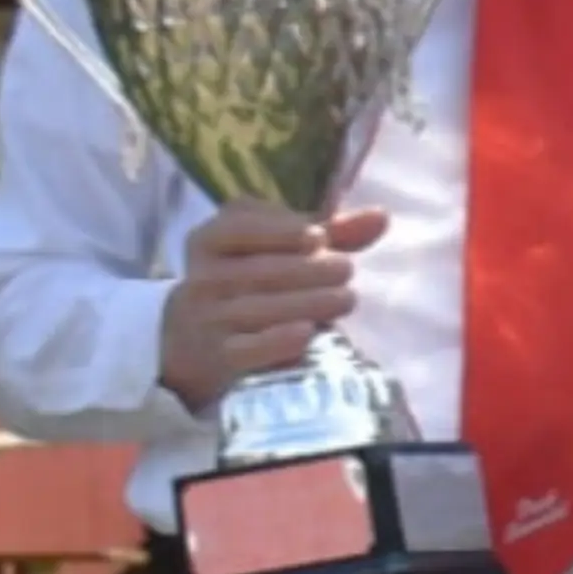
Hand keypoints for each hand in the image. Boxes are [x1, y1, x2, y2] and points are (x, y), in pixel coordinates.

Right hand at [160, 205, 384, 408]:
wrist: (191, 341)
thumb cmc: (248, 282)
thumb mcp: (277, 249)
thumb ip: (329, 232)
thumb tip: (381, 216)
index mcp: (211, 239)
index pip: (240, 226)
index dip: (281, 230)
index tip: (318, 237)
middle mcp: (202, 277)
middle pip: (261, 270)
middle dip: (309, 269)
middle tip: (345, 270)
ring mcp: (207, 318)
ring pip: (261, 308)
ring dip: (309, 303)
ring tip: (346, 298)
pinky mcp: (218, 356)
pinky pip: (248, 349)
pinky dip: (278, 342)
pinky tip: (307, 333)